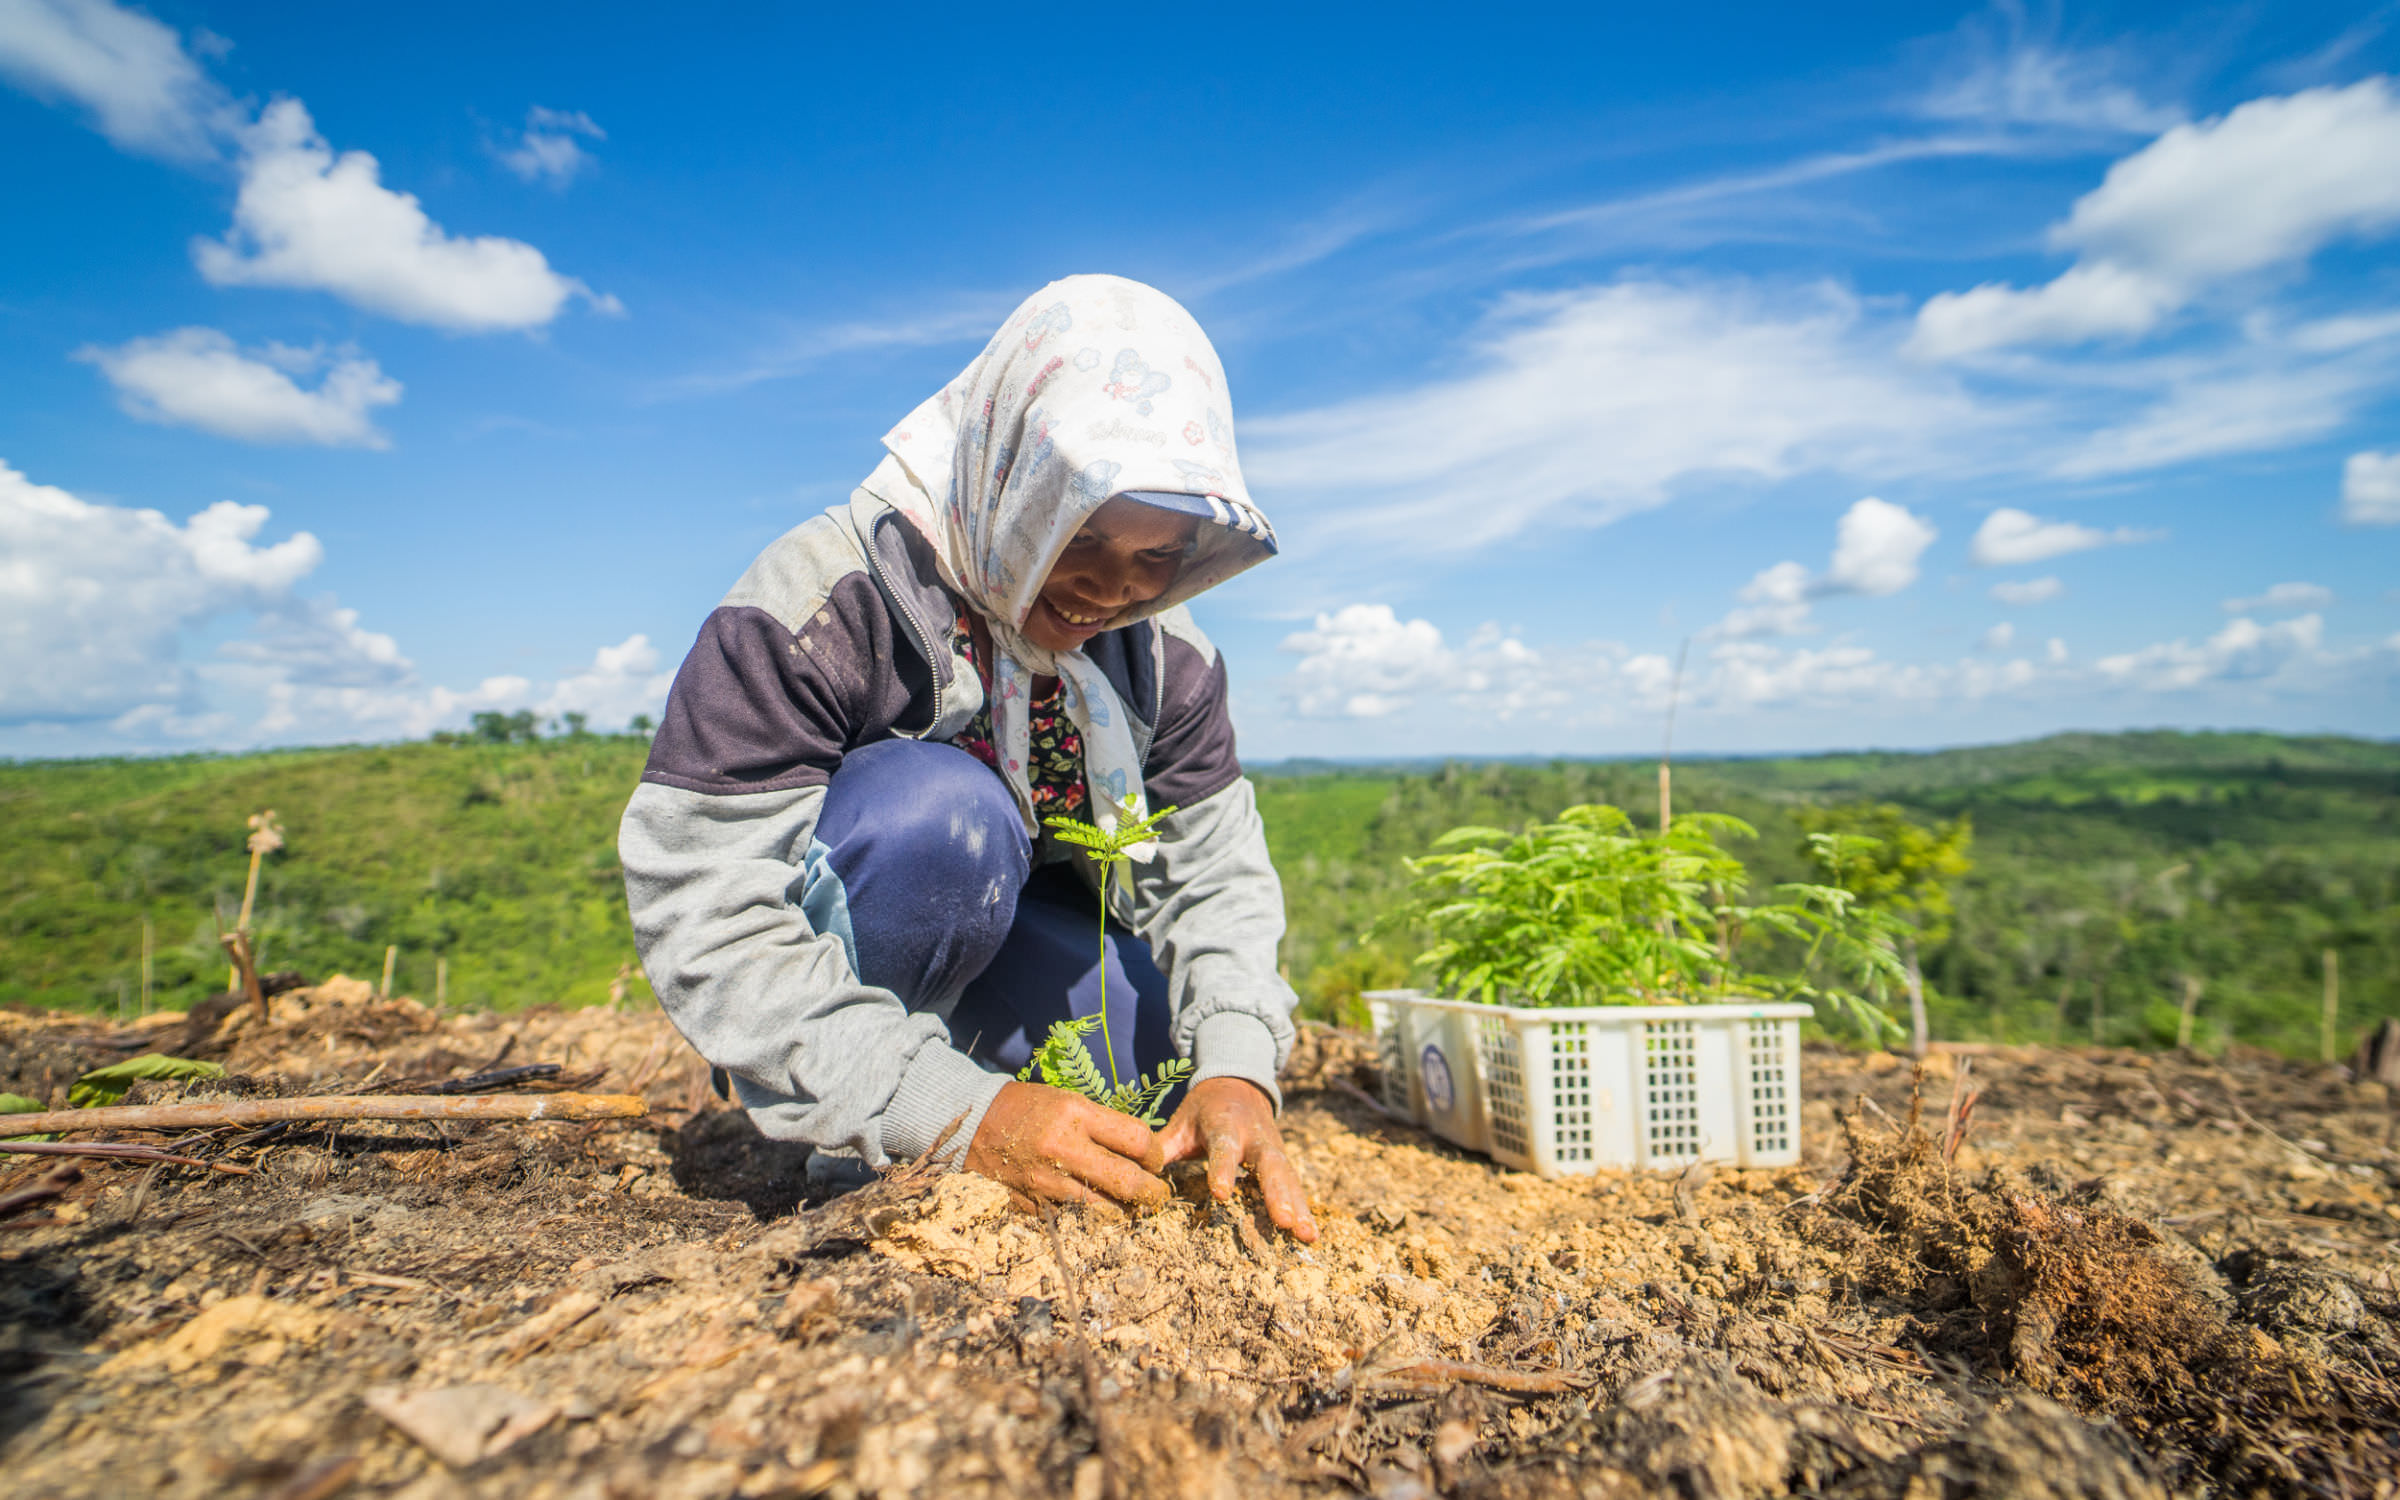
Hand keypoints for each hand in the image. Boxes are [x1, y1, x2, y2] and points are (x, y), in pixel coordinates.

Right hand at [964, 1081, 1168, 1214]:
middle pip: (1128, 1182)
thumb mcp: (1068, 1101)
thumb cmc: (1028, 1108)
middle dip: (1152, 1192)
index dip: (1156, 1154)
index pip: (1137, 1140)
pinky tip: (1094, 1209)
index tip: (1155, 1160)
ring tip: (1130, 1205)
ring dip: (1123, 1210)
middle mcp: (1063, 1148)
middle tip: (1158, 1195)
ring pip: (1104, 1209)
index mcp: (1075, 1114)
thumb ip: (1103, 1126)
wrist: (972, 1124)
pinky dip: (1088, 1216)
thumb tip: (1142, 1154)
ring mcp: (1046, 1181)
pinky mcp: (1032, 1204)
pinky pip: (1073, 1218)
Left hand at [1156, 1077, 1317, 1242]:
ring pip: (1288, 1178)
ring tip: (1306, 1235)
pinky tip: (1310, 1234)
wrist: (1238, 1086)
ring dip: (1298, 1207)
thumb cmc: (1203, 1111)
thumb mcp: (1181, 1122)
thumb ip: (1162, 1147)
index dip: (1223, 1170)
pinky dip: (1303, 1208)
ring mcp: (1274, 1149)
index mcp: (1226, 1124)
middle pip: (1269, 1165)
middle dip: (1277, 1194)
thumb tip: (1138, 1175)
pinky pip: (1295, 1185)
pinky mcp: (1283, 1162)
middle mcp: (1255, 1137)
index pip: (1224, 1148)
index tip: (1221, 1195)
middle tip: (1284, 1221)